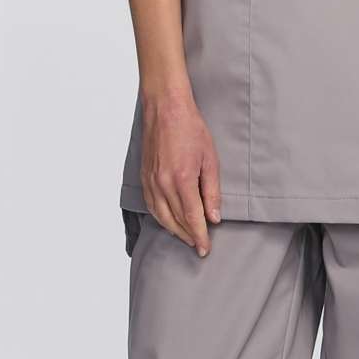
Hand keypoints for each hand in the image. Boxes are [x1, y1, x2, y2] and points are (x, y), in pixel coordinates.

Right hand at [139, 90, 222, 255]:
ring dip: (174, 230)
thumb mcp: (210, 159)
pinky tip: (168, 221)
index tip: (205, 249)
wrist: (165, 109)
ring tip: (187, 238)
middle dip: (188, 237)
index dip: (200, 236)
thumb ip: (212, 191)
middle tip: (198, 247)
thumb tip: (214, 217)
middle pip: (176, 221)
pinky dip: (160, 218)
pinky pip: (151, 205)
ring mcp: (151, 181)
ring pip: (161, 216)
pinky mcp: (145, 176)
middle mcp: (163, 184)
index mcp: (182, 179)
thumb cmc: (190, 129)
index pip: (192, 217)